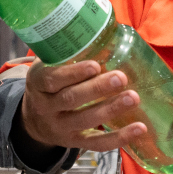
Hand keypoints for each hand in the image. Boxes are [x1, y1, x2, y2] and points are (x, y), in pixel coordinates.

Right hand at [19, 60, 147, 152]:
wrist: (33, 121)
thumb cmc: (49, 84)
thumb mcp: (47, 66)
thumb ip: (67, 53)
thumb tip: (104, 30)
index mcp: (38, 83)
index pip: (52, 79)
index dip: (73, 73)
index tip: (95, 65)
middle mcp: (45, 107)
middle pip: (71, 99)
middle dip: (97, 89)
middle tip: (121, 78)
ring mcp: (59, 127)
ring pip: (84, 120)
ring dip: (111, 109)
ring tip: (133, 97)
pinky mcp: (74, 142)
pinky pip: (96, 143)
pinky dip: (119, 138)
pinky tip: (139, 128)